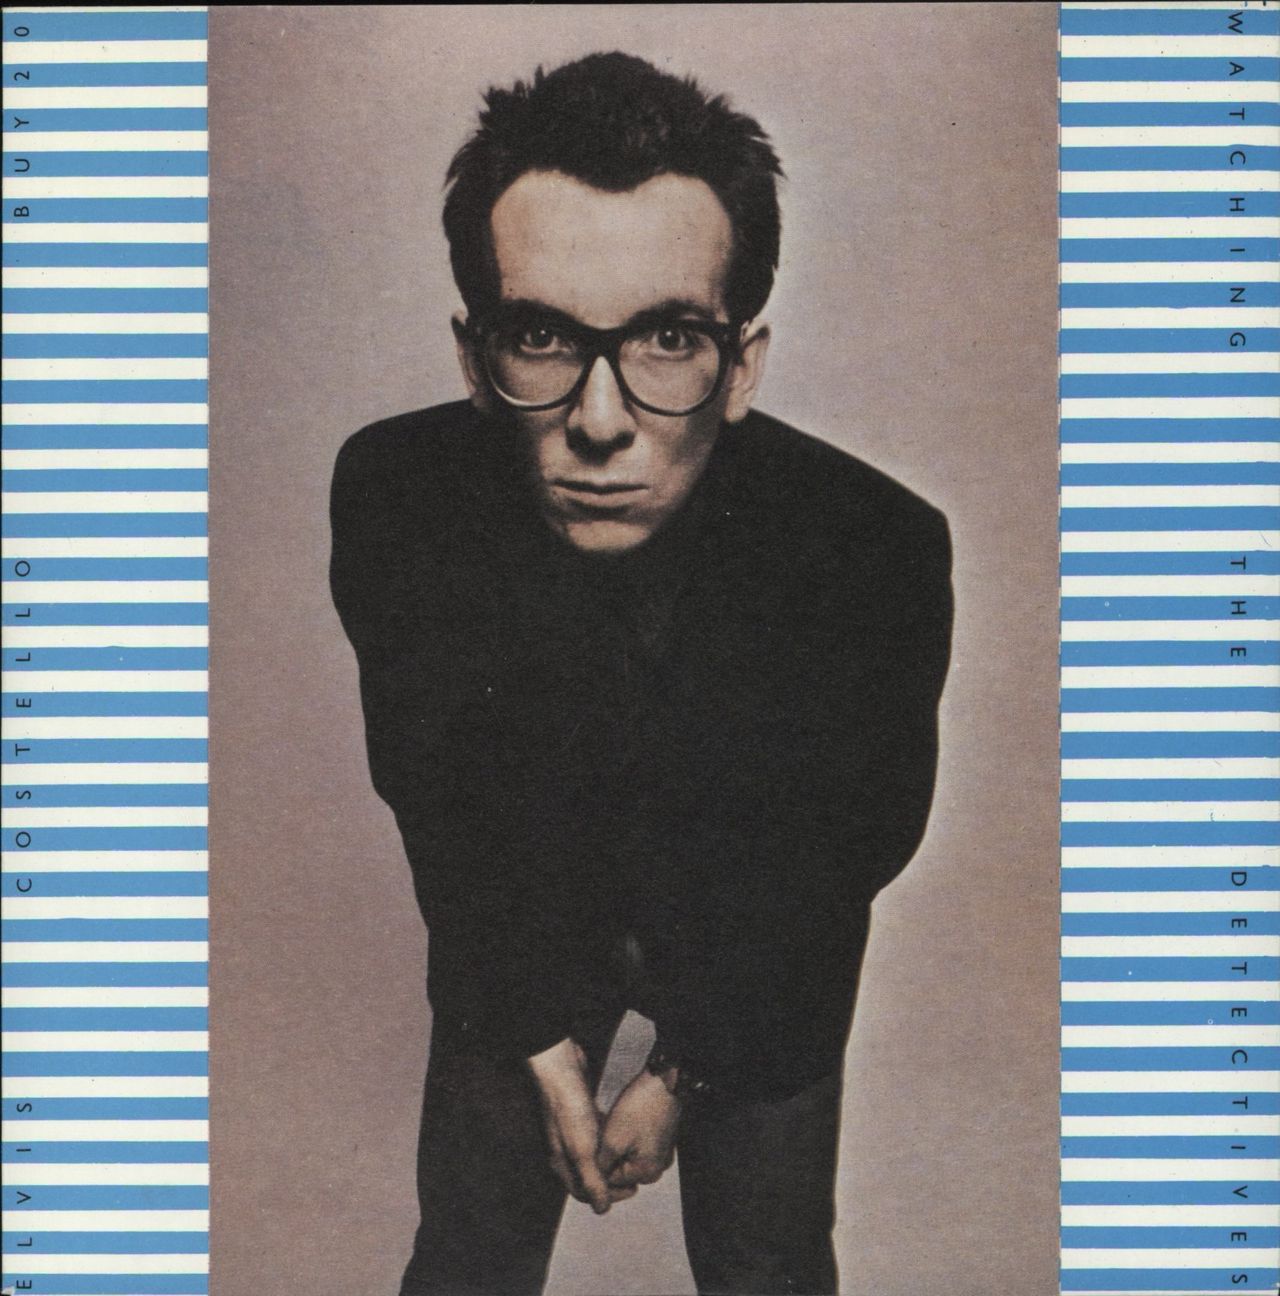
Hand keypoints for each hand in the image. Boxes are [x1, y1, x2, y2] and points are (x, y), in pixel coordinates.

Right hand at [526, 1037, 623, 1213]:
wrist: (561, 1070)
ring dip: (610, 1160)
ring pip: (593, 1155)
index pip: (584, 1192)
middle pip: (589, 1174)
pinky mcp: (578, 1115)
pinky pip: (595, 1135)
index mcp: (562, 1164)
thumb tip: (601, 1209)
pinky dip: (608, 1140)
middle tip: (634, 1177)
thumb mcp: (582, 1150)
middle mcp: (564, 1151)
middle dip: (611, 1179)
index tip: (632, 1189)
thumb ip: (592, 1180)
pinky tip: (620, 1135)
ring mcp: (571, 1132)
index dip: (609, 1195)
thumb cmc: (569, 1110)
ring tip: (631, 1158)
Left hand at [596, 1067, 680, 1192]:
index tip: (593, 1146)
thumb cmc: (639, 1109)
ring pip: (631, 1157)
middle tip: (603, 1133)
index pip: (613, 1181)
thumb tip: (595, 1182)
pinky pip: (640, 1146)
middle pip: (623, 1170)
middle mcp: (658, 1167)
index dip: (599, 1164)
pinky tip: (625, 1120)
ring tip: (612, 1125)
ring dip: (619, 1146)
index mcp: (648, 1172)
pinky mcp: (662, 1138)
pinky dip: (630, 1137)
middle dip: (610, 1155)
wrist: (663, 1081)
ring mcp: (662, 1152)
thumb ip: (603, 1166)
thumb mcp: (613, 1140)